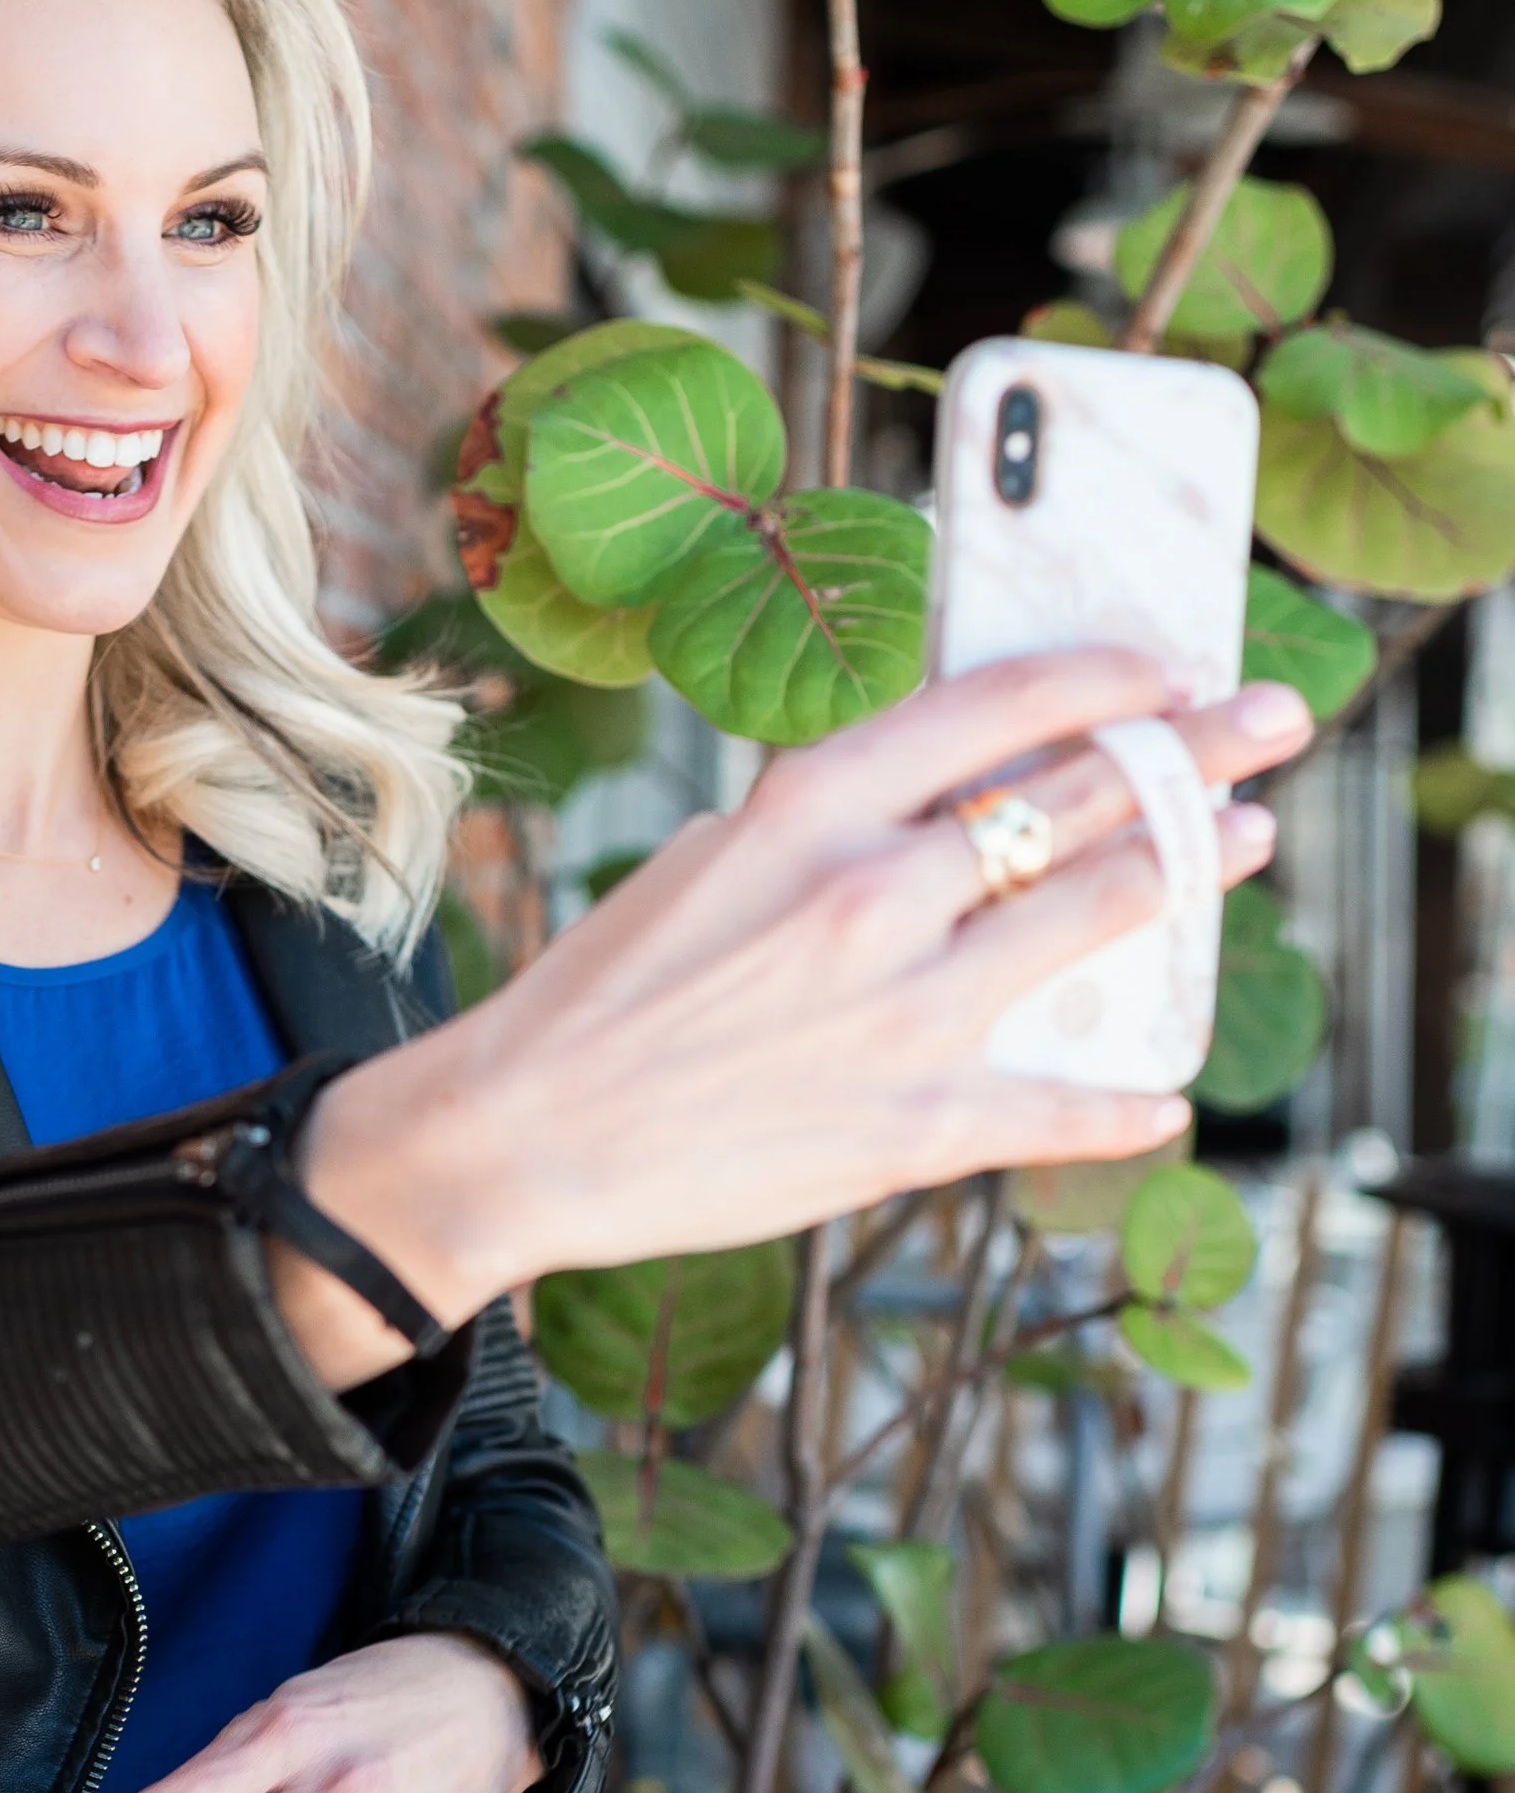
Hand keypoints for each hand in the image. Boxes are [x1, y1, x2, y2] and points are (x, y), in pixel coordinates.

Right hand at [276, 651, 1314, 1380]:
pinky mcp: (917, 1122)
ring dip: (1196, 870)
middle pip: (1083, 797)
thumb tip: (950, 802)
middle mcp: (876, 890)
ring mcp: (908, 1008)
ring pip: (1105, 914)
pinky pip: (1063, 1105)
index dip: (1109, 674)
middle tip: (1268, 724)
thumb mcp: (713, 857)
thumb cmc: (606, 990)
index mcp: (811, 804)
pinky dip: (1127, 1103)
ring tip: (1250, 840)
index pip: (1001, 704)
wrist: (524, 1129)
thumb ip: (836, 822)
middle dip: (1200, 751)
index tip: (1169, 663)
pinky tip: (1168, 1098)